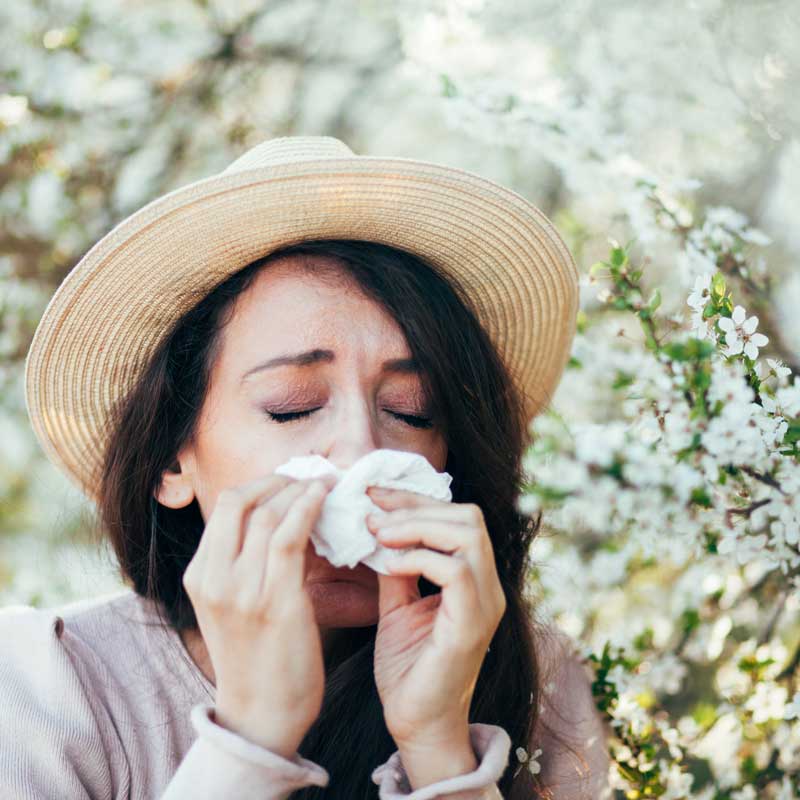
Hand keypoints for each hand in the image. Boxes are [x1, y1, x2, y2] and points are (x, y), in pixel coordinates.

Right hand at [182, 472, 335, 757]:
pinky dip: (307, 508)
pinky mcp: (273, 601)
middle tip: (309, 476)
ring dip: (300, 490)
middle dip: (279, 479)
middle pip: (241, 500)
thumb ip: (245, 562)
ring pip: (267, 513)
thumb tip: (282, 516)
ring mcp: (240, 590)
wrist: (261, 715)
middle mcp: (212, 578)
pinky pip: (289, 537)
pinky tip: (324, 498)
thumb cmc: (257, 656)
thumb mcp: (233, 604)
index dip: (262, 483)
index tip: (290, 478)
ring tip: (324, 485)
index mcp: (199, 576)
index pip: (226, 507)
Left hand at [366, 486, 506, 748]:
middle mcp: (489, 586)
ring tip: (379, 534)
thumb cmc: (408, 669)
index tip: (374, 494)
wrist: (416, 726)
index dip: (415, 499)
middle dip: (416, 505)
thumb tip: (378, 527)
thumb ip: (396, 567)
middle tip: (373, 512)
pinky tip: (389, 566)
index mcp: (474, 579)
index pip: (457, 517)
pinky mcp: (472, 625)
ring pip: (468, 535)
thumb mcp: (397, 605)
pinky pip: (456, 571)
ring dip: (417, 526)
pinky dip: (419, 558)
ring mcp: (486, 604)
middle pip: (468, 516)